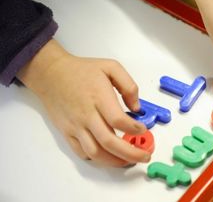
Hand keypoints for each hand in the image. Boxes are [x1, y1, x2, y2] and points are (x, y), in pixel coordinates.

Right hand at [17, 39, 149, 166]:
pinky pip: (82, 152)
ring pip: (95, 152)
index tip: (143, 130)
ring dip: (115, 161)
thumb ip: (129, 86)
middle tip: (145, 156)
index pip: (118, 120)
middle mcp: (87, 115)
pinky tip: (109, 156)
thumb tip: (137, 108)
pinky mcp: (67, 133)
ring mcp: (76, 126)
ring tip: (129, 160)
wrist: (51, 74)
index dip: (133, 129)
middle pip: (109, 142)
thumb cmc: (82, 71)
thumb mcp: (111, 67)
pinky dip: (97, 159)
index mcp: (99, 97)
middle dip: (130, 153)